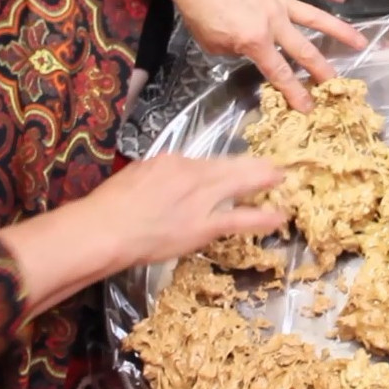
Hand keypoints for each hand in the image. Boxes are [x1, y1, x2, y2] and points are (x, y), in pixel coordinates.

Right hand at [0, 153, 287, 315]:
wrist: (104, 229)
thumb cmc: (111, 206)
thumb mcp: (137, 176)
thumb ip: (161, 175)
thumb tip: (172, 180)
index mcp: (173, 160)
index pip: (209, 161)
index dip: (228, 166)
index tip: (239, 167)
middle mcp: (192, 174)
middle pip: (232, 165)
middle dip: (258, 165)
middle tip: (278, 164)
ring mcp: (201, 199)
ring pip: (241, 185)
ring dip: (265, 181)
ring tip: (284, 180)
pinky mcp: (204, 225)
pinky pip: (241, 218)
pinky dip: (263, 216)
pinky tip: (280, 215)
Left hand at [169, 0, 368, 111]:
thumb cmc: (199, 9)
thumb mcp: (213, 44)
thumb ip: (235, 51)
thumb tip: (247, 50)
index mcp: (256, 41)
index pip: (280, 73)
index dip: (295, 93)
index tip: (309, 107)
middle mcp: (275, 23)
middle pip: (305, 51)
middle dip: (323, 71)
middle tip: (338, 84)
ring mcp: (280, 0)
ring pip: (317, 17)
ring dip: (340, 31)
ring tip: (360, 41)